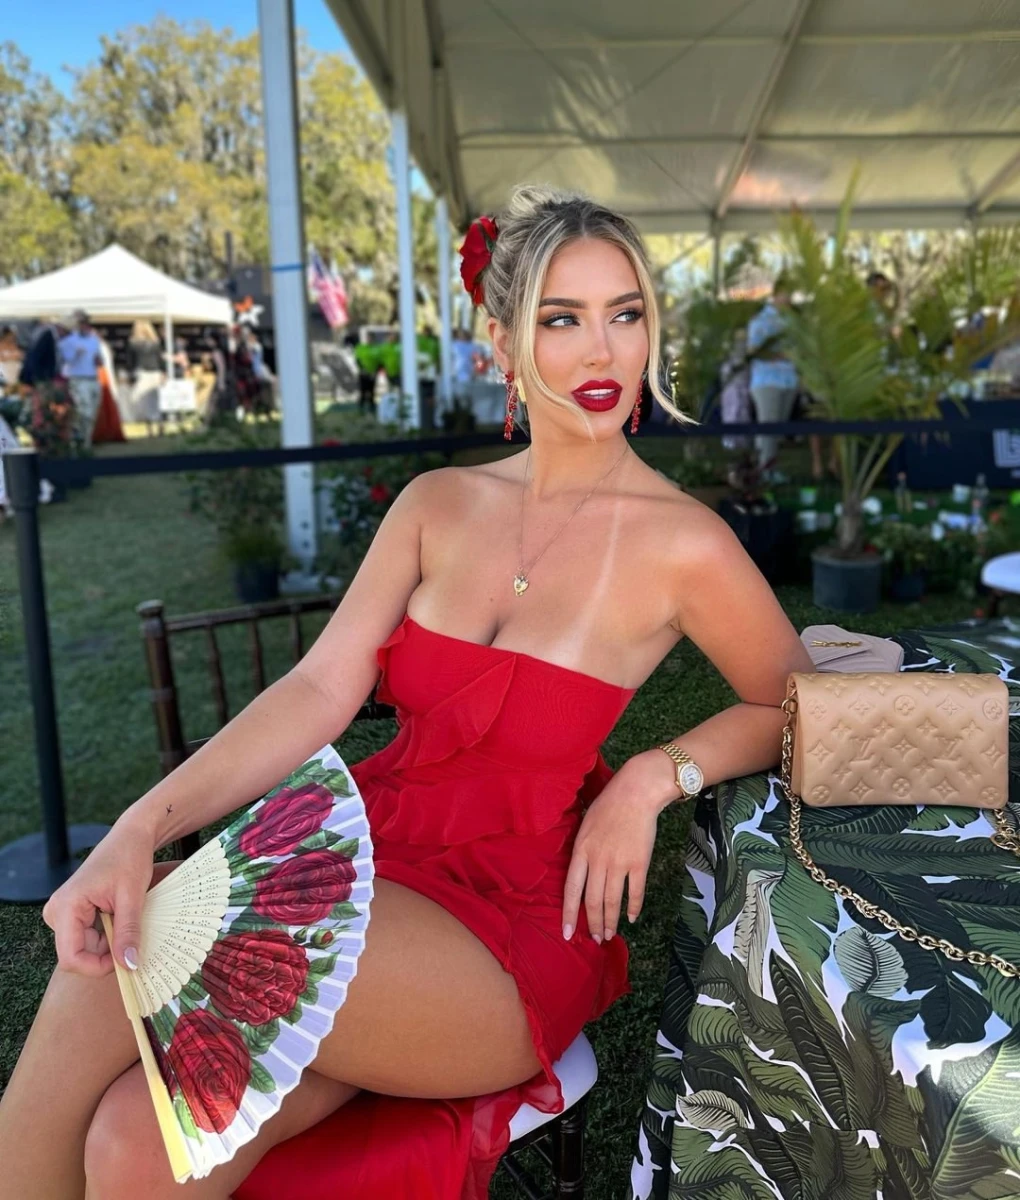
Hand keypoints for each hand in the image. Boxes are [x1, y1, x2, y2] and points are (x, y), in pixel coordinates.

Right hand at [41, 817, 169, 976]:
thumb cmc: (129, 858)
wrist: (130, 837)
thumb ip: (128, 932)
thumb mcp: (132, 897)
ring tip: (127, 920)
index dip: (97, 967)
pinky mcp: (71, 913)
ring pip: (84, 948)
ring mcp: (62, 912)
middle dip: (105, 954)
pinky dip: (107, 935)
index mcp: (66, 906)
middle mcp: (57, 911)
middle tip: (132, 938)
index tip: (125, 962)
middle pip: (77, 954)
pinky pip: (87, 937)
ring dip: (108, 944)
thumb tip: (128, 965)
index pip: (71, 957)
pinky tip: (120, 919)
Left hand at [562, 753, 675, 943]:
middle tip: (595, 939)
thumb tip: (579, 874)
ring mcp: (619, 862)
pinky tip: (631, 918)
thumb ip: (582, 850)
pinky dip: (633, 907)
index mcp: (581, 850)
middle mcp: (598, 859)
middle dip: (593, 923)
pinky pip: (635, 892)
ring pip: (612, 901)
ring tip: (609, 934)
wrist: (636, 792)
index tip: (568, 933)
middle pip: (593, 900)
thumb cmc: (609, 804)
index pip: (571, 889)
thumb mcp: (585, 825)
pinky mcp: (639, 862)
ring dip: (610, 921)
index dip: (569, 913)